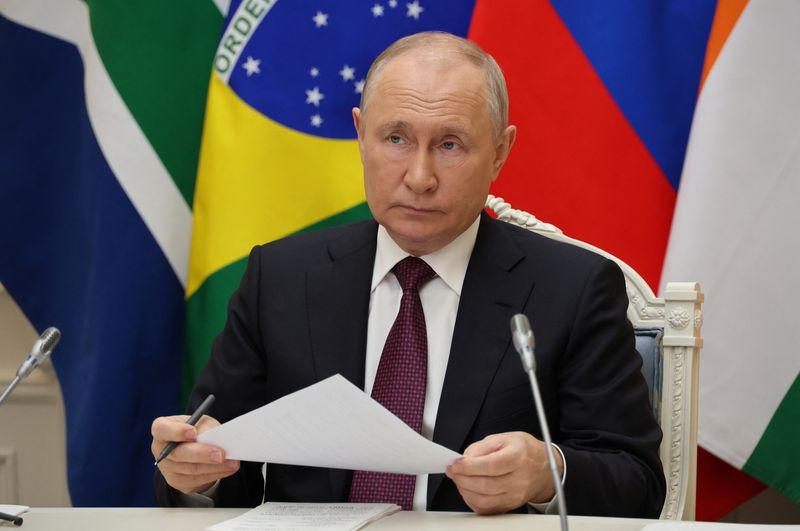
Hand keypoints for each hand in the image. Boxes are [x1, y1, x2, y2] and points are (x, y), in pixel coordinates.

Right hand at [151, 414, 239, 493]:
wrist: (192, 447)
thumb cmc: (195, 430)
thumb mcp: (201, 422)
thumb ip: (205, 428)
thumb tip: (215, 438)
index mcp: (161, 429)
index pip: (163, 430)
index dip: (177, 432)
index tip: (193, 432)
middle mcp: (160, 450)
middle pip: (179, 454)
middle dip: (202, 454)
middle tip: (221, 454)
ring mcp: (167, 468)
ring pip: (191, 470)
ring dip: (215, 467)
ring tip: (232, 462)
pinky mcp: (177, 481)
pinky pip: (197, 480)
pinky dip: (215, 474)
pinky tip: (227, 469)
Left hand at [445, 431, 562, 514]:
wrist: (542, 468)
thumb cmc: (523, 451)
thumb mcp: (504, 438)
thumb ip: (482, 447)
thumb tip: (465, 458)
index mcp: (517, 457)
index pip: (490, 466)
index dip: (469, 467)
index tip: (455, 464)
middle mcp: (519, 480)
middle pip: (485, 486)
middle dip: (462, 479)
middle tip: (453, 471)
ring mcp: (515, 496)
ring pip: (484, 501)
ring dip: (465, 491)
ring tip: (459, 479)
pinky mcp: (510, 506)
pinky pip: (487, 509)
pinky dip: (472, 501)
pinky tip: (468, 490)